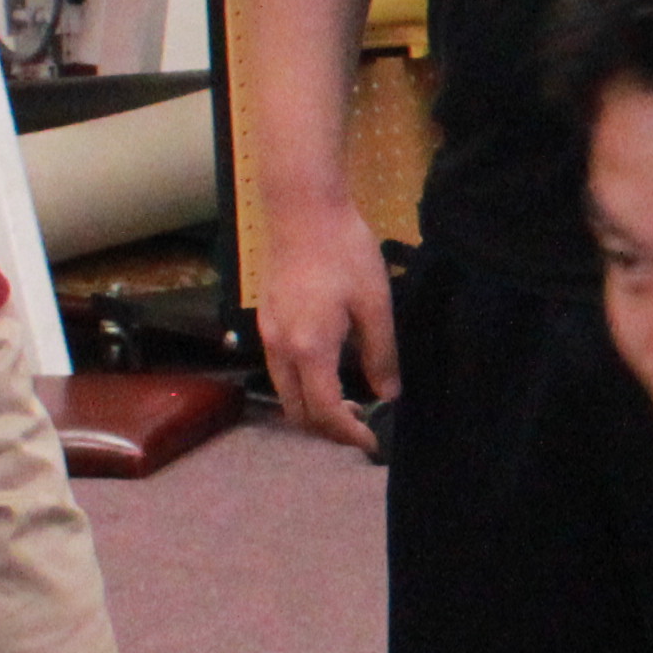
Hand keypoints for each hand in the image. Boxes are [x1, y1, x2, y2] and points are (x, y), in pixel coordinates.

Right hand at [254, 194, 402, 453]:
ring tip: (350, 401)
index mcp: (309, 349)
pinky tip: (331, 372)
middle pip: (297, 411)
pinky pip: (280, 370)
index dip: (349, 433)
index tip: (373, 443)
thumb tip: (388, 394)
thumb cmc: (345, 252)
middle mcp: (279, 349)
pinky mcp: (265, 320)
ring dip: (314, 408)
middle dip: (328, 429)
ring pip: (285, 392)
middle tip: (363, 424)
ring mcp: (266, 334)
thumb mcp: (375, 305)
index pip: (324, 411)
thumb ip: (381, 354)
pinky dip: (303, 385)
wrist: (302, 209)